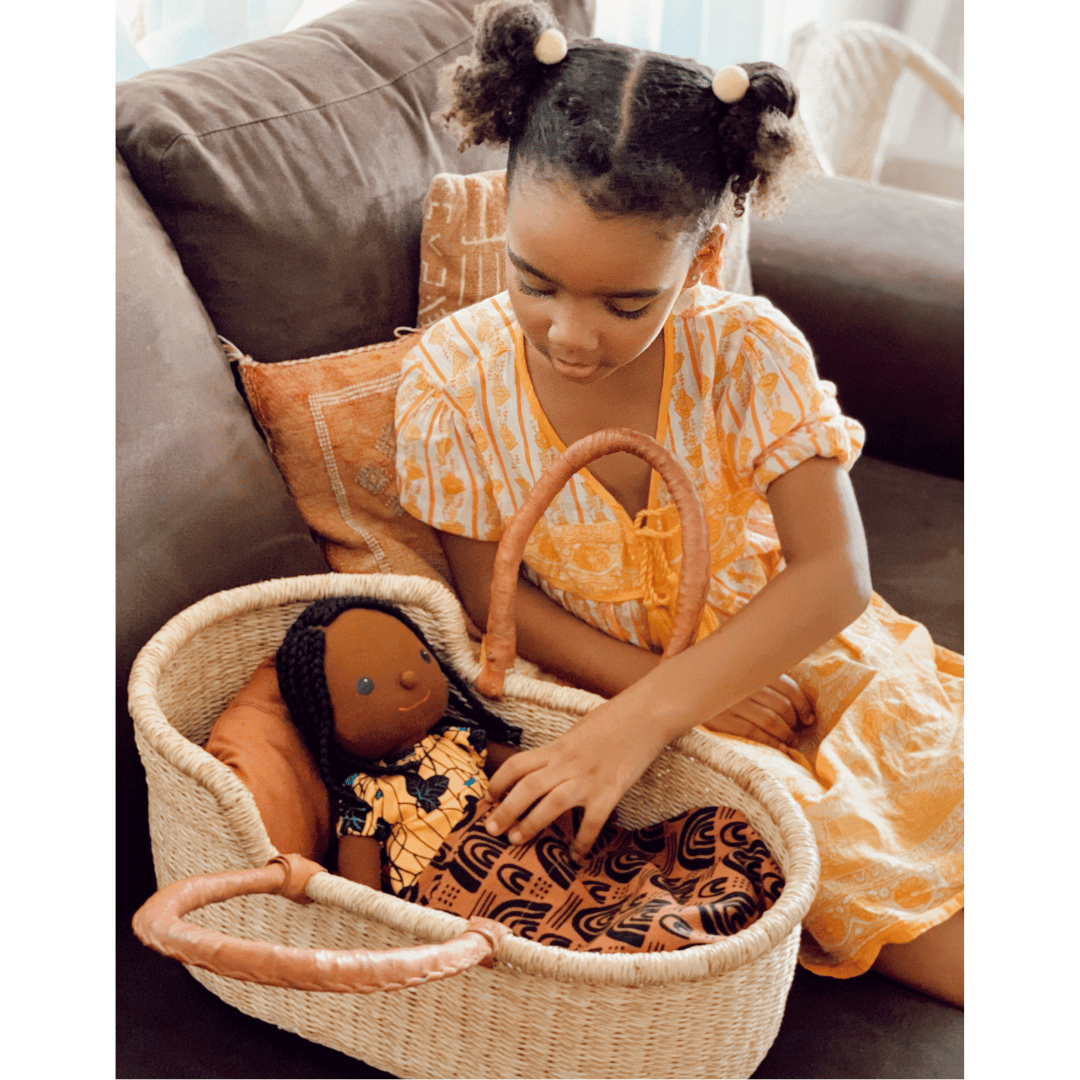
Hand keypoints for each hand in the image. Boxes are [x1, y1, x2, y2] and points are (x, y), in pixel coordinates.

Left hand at [485, 700, 666, 862]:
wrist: (645, 716)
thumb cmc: (613, 720)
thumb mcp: (577, 732)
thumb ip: (560, 751)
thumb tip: (544, 768)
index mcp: (557, 747)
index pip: (518, 764)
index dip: (498, 781)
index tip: (489, 798)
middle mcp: (568, 763)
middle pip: (528, 787)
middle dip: (506, 810)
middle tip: (491, 829)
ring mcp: (589, 779)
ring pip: (552, 803)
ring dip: (531, 824)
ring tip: (516, 840)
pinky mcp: (611, 792)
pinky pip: (592, 822)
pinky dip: (583, 840)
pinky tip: (576, 856)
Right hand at [702, 674, 812, 748]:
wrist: (677, 690)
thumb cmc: (713, 684)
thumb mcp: (737, 676)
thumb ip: (760, 681)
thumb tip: (796, 706)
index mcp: (750, 670)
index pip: (787, 686)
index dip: (803, 704)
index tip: (809, 718)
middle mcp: (743, 684)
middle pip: (782, 705)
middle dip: (795, 722)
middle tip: (799, 733)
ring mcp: (732, 702)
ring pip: (771, 720)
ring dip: (786, 734)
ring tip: (792, 742)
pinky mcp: (721, 720)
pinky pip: (753, 732)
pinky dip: (772, 742)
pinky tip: (781, 750)